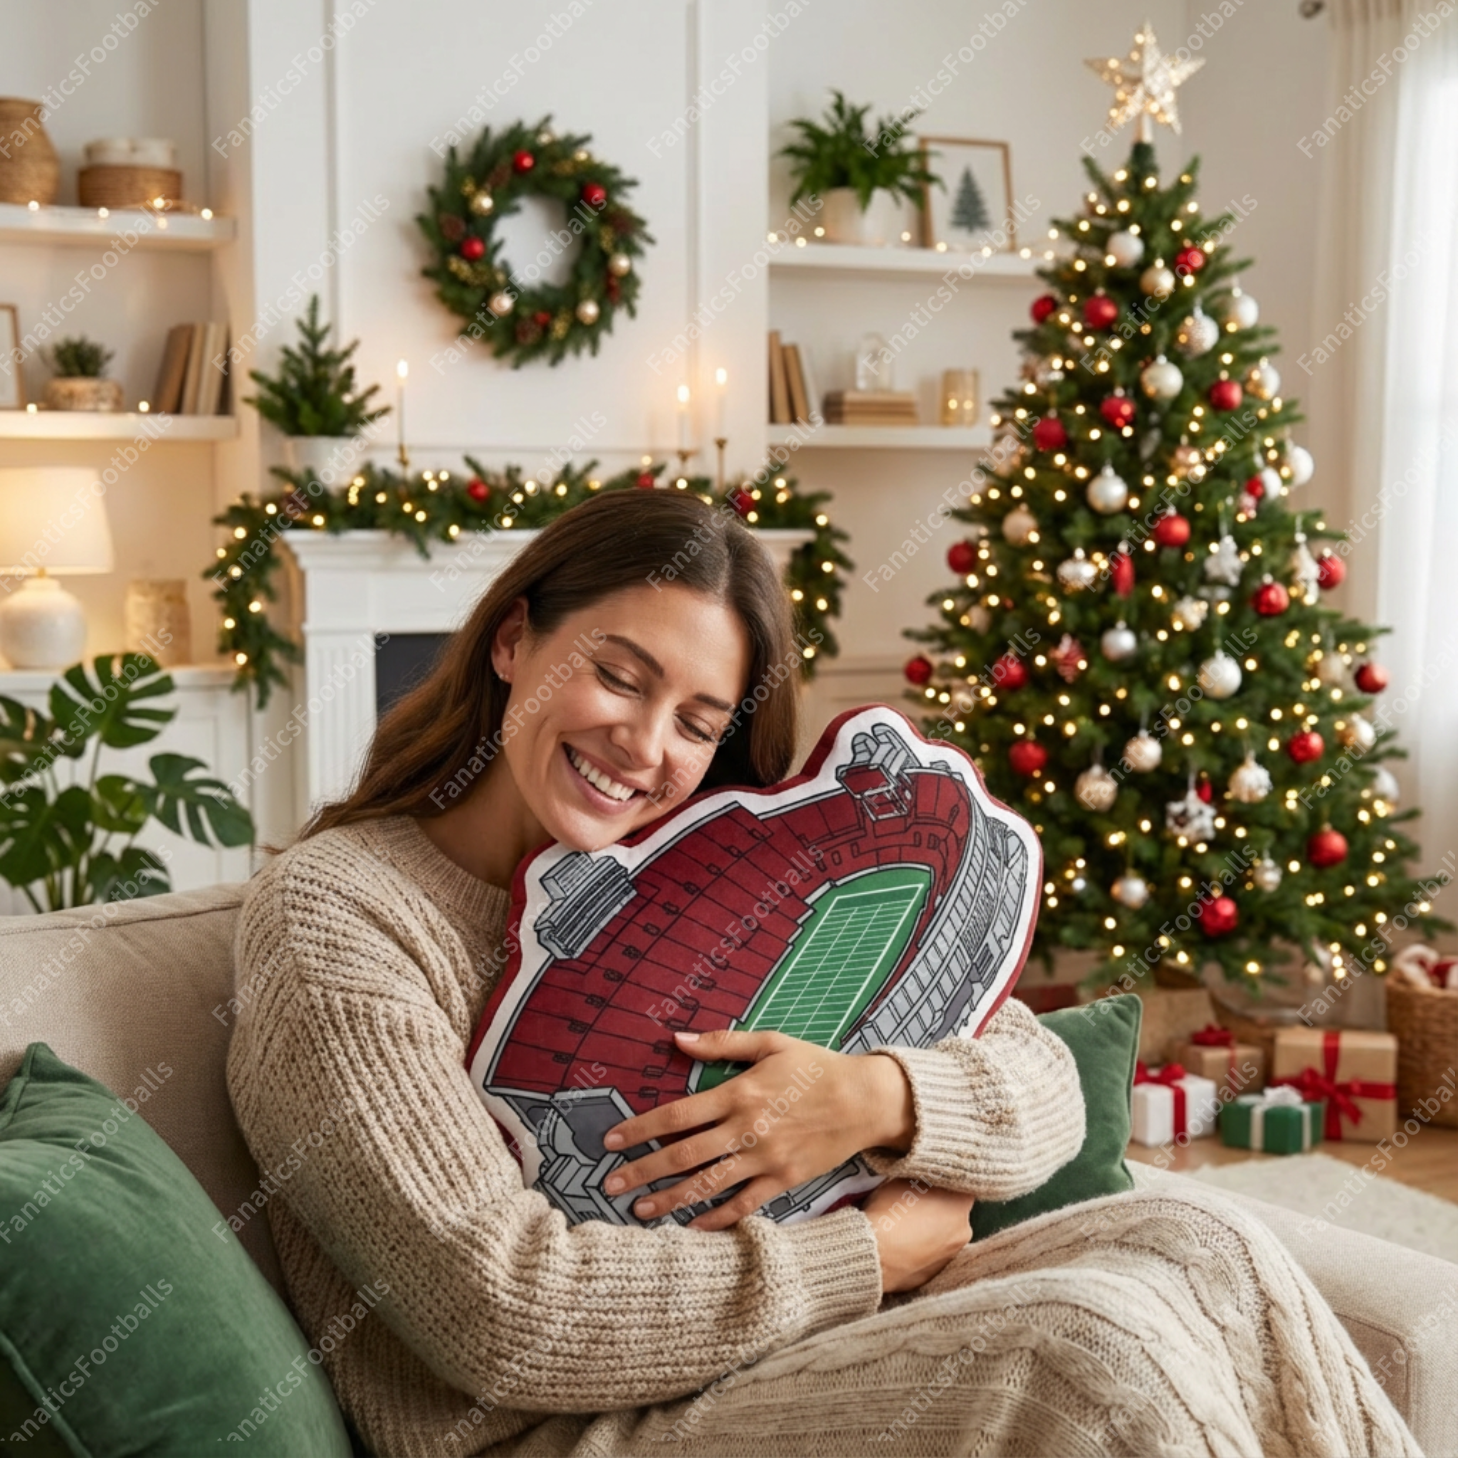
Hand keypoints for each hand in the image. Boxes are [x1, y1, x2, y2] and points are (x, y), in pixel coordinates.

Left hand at [601, 1029, 915, 1230]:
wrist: (866, 1100)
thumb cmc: (816, 1067)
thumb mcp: (771, 1043)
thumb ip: (721, 1043)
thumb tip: (676, 1039)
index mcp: (739, 1092)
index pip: (677, 1115)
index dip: (640, 1129)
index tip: (610, 1140)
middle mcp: (747, 1129)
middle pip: (683, 1155)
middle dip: (643, 1170)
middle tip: (609, 1184)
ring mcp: (765, 1158)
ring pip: (708, 1185)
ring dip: (670, 1199)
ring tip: (638, 1210)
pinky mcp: (784, 1180)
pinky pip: (744, 1205)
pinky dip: (717, 1220)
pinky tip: (691, 1229)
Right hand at [862, 1179, 974, 1293]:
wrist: (876, 1255)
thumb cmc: (891, 1210)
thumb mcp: (906, 1178)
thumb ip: (925, 1178)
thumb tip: (928, 1179)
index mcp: (961, 1203)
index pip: (961, 1185)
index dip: (943, 1181)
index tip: (928, 1180)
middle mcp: (964, 1230)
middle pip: (954, 1211)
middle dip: (938, 1206)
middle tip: (915, 1203)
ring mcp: (951, 1256)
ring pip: (944, 1235)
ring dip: (930, 1229)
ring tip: (905, 1226)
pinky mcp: (936, 1275)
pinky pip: (931, 1255)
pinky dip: (921, 1249)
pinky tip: (902, 1245)